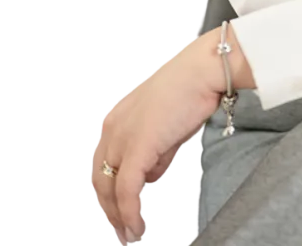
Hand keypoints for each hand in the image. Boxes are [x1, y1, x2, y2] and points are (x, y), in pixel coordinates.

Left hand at [91, 37, 221, 241]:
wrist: (201, 71)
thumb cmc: (191, 90)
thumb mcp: (167, 125)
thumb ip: (155, 149)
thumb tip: (152, 173)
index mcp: (116, 118)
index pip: (103, 162)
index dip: (108, 189)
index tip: (117, 209)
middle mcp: (112, 128)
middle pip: (100, 178)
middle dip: (109, 208)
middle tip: (121, 230)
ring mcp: (122, 138)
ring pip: (110, 187)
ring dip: (120, 214)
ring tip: (133, 233)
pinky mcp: (137, 149)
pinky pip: (128, 189)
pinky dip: (129, 212)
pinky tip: (136, 228)